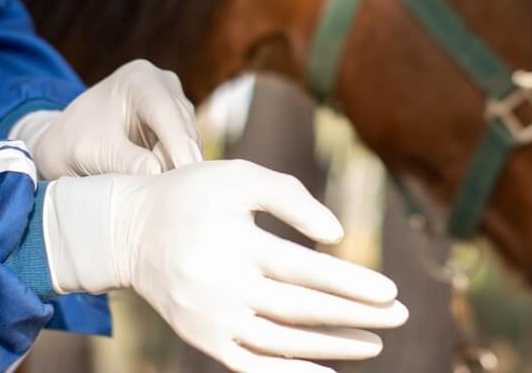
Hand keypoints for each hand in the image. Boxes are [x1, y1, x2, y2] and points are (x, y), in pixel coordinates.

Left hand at [13, 59, 202, 177]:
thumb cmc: (75, 141)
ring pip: (189, 140)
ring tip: (165, 196)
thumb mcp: (93, 151)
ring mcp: (174, 103)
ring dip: (178, 167)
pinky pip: (186, 148)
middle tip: (174, 197)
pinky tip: (165, 187)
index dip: (178, 145)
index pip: (165, 112)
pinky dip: (176, 167)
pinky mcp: (178, 123)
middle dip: (179, 161)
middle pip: (182, 127)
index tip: (186, 176)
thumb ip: (125, 160)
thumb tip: (157, 174)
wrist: (68, 141)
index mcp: (140, 80)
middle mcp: (164, 86)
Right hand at [43, 160, 407, 372]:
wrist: (129, 232)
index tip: (391, 291)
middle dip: (357, 315)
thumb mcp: (240, 177)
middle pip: (302, 310)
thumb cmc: (195, 195)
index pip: (305, 270)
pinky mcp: (203, 340)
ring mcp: (212, 321)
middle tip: (402, 315)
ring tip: (376, 343)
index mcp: (235, 244)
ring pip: (283, 343)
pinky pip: (251, 367)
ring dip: (334, 347)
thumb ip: (290, 195)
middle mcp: (223, 288)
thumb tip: (337, 234)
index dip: (350, 283)